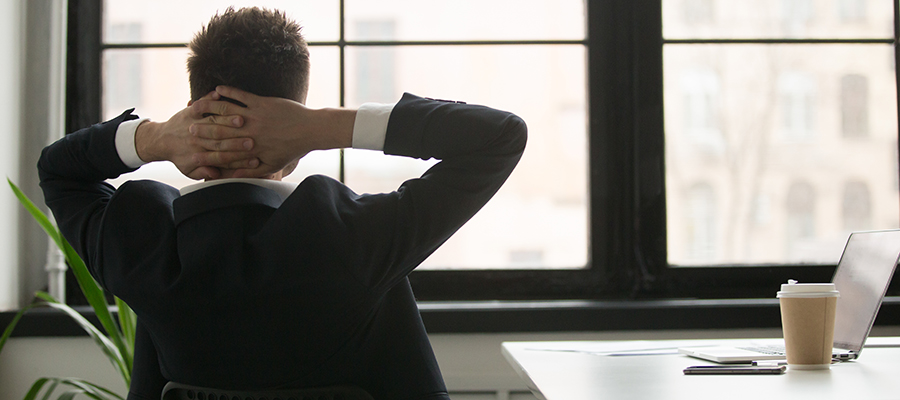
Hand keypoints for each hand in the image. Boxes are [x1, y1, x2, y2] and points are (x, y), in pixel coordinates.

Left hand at [135, 92, 259, 179]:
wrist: (161, 140)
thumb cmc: (179, 157)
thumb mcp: (189, 170)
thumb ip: (203, 173)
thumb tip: (215, 175)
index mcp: (199, 154)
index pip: (221, 158)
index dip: (238, 160)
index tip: (253, 160)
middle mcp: (197, 139)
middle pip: (220, 140)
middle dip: (237, 140)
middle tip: (253, 141)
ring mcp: (193, 123)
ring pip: (213, 121)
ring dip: (228, 120)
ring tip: (242, 119)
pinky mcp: (190, 112)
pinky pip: (200, 104)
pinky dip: (209, 99)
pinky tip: (220, 94)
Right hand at [189, 86, 355, 178]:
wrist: (310, 130)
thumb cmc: (292, 149)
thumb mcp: (272, 165)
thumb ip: (251, 171)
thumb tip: (233, 176)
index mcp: (250, 149)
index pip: (223, 149)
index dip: (207, 148)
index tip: (195, 148)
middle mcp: (248, 132)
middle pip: (220, 130)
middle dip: (202, 128)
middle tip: (187, 127)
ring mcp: (254, 116)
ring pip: (227, 111)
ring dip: (211, 107)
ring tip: (198, 105)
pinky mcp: (261, 103)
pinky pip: (240, 96)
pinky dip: (228, 92)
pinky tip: (218, 90)